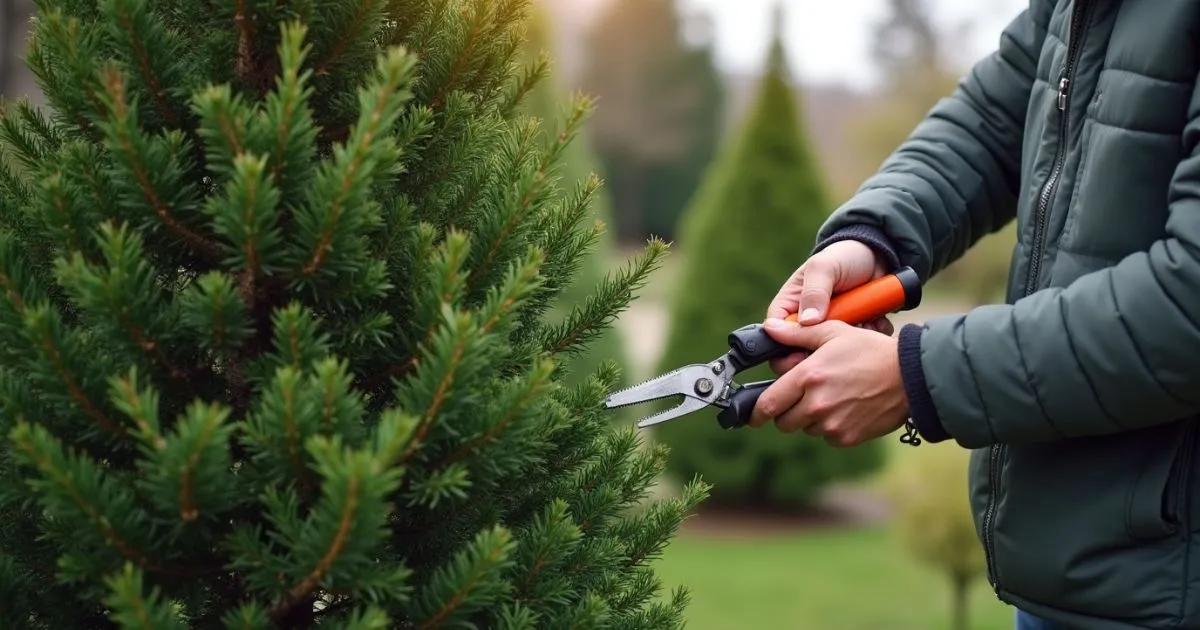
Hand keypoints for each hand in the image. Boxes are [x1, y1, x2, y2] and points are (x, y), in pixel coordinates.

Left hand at [747, 318, 909, 446]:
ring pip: (806, 429)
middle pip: (783, 422)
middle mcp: (817, 404)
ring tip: (831, 396)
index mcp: (808, 377)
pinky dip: (831, 426)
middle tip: (800, 397)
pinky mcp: (848, 438)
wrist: (911, 376)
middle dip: (786, 412)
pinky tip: (846, 408)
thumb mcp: (833, 333)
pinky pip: (828, 437)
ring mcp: (832, 424)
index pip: (768, 404)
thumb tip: (769, 328)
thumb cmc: (871, 350)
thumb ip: (797, 334)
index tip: (754, 414)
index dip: (757, 411)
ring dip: (810, 418)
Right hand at [765, 240, 892, 374]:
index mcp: (789, 304)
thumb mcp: (825, 267)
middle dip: (821, 348)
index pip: (775, 332)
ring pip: (830, 350)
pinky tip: (874, 321)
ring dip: (848, 340)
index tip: (802, 353)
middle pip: (801, 349)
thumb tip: (807, 322)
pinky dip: (865, 337)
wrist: (877, 257)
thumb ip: (814, 292)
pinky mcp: (849, 332)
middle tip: (839, 341)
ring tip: (864, 322)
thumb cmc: (843, 256)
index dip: (783, 346)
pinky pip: (854, 346)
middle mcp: (806, 320)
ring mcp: (828, 328)